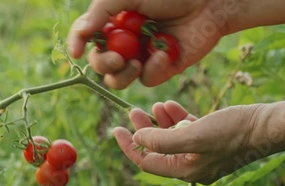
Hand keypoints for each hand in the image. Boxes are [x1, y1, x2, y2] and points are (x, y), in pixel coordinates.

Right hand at [67, 0, 229, 88]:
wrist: (209, 3)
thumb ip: (100, 13)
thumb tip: (79, 37)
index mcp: (113, 22)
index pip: (86, 37)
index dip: (77, 44)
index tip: (76, 52)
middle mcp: (124, 42)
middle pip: (100, 64)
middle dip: (103, 64)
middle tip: (117, 58)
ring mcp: (141, 57)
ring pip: (118, 79)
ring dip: (122, 74)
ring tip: (136, 62)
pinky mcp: (161, 70)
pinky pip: (146, 79)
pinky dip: (152, 68)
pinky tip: (164, 52)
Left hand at [112, 101, 265, 184]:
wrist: (267, 125)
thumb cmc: (233, 131)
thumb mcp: (193, 135)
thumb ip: (162, 140)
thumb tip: (139, 138)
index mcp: (185, 171)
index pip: (147, 162)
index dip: (129, 146)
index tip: (116, 129)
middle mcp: (192, 166)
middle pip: (158, 149)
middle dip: (144, 129)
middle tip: (132, 111)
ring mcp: (202, 153)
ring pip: (171, 137)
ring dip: (160, 121)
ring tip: (155, 104)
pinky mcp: (211, 140)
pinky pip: (187, 130)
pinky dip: (177, 118)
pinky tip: (170, 106)